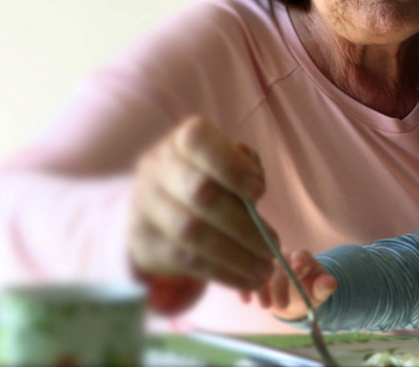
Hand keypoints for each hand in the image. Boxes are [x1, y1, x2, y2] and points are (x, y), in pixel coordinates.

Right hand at [127, 115, 274, 297]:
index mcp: (182, 142)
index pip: (199, 140)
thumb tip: (256, 185)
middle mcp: (157, 167)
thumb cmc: (207, 180)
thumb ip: (245, 168)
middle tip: (274, 245)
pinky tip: (247, 279)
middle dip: (244, 223)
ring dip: (236, 255)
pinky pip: (185, 259)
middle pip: (200, 191)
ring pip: (192, 231)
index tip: (260, 190)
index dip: (231, 164)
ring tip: (266, 268)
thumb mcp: (226, 166)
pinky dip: (222, 272)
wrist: (156, 211)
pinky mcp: (144, 241)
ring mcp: (146, 204)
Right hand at [254, 250, 337, 320]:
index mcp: (302, 258)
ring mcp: (267, 263)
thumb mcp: (319, 291)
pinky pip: (247, 276)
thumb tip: (331, 282)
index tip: (298, 269)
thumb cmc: (309, 290)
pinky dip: (245, 287)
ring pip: (261, 269)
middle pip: (280, 264)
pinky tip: (246, 300)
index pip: (301, 256)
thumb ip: (324, 286)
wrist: (295, 296)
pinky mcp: (254, 272)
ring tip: (266, 306)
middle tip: (282, 303)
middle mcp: (283, 256)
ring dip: (262, 286)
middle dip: (280, 283)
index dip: (300, 262)